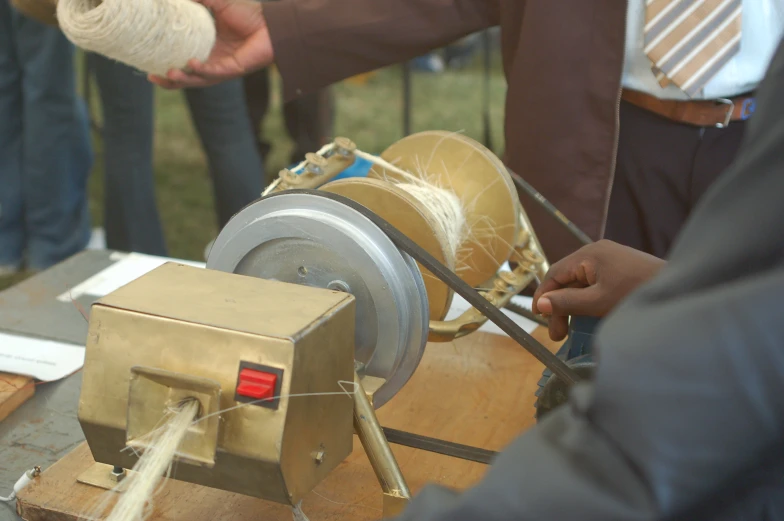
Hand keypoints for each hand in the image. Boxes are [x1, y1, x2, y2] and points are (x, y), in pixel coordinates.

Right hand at [149, 0, 272, 88]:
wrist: (272, 21)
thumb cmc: (247, 12)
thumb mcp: (214, 2)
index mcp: (206, 49)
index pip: (182, 62)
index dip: (165, 64)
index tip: (147, 62)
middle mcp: (213, 61)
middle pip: (188, 77)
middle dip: (170, 81)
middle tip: (152, 77)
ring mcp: (223, 67)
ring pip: (200, 80)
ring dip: (184, 79)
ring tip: (168, 74)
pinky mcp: (235, 69)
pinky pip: (215, 73)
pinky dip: (203, 70)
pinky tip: (192, 64)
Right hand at [532, 240, 665, 340]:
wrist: (680, 288)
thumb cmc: (636, 293)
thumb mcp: (597, 302)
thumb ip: (567, 302)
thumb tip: (541, 305)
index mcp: (589, 254)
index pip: (555, 273)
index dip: (543, 296)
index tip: (539, 318)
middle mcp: (597, 252)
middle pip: (567, 280)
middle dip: (560, 307)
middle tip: (559, 335)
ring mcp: (610, 259)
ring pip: (580, 284)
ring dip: (573, 306)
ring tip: (572, 331)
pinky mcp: (621, 268)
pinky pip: (594, 284)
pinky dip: (587, 301)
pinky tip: (588, 317)